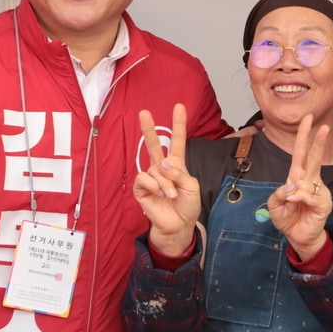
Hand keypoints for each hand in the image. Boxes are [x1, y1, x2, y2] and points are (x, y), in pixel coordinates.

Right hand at [135, 104, 199, 257]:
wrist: (178, 224)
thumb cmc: (187, 205)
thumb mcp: (191, 186)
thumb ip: (179, 173)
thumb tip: (163, 164)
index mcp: (177, 165)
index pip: (177, 141)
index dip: (178, 125)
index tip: (179, 107)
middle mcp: (162, 168)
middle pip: (153, 144)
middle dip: (148, 128)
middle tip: (144, 112)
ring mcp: (150, 177)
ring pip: (155, 168)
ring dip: (165, 182)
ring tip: (170, 195)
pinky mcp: (141, 188)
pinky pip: (144, 178)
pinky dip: (155, 186)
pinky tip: (159, 195)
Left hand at [267, 114, 332, 261]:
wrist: (299, 237)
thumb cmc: (288, 218)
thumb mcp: (274, 205)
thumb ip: (278, 194)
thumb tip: (292, 187)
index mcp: (298, 177)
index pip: (300, 153)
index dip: (303, 136)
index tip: (308, 119)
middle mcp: (310, 180)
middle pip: (314, 157)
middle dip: (317, 141)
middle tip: (323, 125)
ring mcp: (317, 191)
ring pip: (309, 178)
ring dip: (298, 186)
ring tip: (290, 200)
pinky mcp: (322, 203)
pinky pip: (309, 195)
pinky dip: (299, 198)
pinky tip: (293, 202)